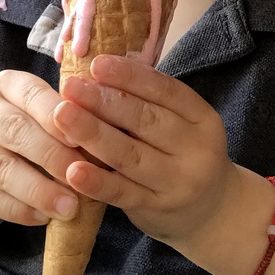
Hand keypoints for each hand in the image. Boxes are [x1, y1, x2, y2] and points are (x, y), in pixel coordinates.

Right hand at [0, 70, 86, 226]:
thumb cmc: (33, 129)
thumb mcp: (46, 112)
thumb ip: (71, 116)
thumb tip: (109, 130)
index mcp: (7, 84)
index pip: (32, 93)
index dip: (56, 115)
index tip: (83, 138)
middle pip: (15, 130)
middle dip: (51, 156)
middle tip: (81, 178)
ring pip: (1, 167)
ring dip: (38, 190)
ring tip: (69, 207)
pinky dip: (17, 210)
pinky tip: (43, 218)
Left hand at [53, 55, 238, 248]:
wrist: (212, 211)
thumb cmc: (183, 153)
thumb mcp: (182, 123)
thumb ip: (149, 101)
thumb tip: (99, 69)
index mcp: (202, 117)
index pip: (166, 91)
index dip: (130, 76)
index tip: (96, 63)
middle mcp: (196, 149)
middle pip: (146, 120)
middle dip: (104, 101)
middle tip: (70, 87)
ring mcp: (177, 182)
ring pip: (130, 155)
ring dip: (93, 134)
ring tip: (62, 116)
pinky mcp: (157, 208)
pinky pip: (123, 194)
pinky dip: (96, 182)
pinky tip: (72, 171)